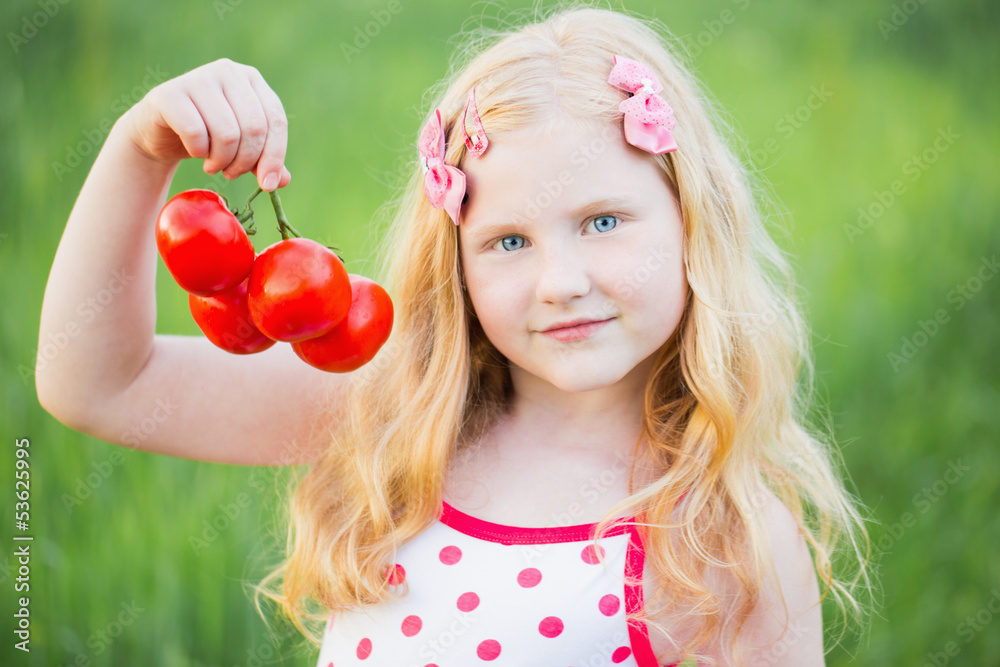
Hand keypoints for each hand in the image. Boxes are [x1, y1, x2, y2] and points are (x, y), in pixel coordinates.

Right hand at [122, 58, 290, 190]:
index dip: (275, 156)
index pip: (276, 120)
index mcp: (252, 79)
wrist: (159, 132)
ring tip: (213, 165)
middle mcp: (228, 71)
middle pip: (254, 128)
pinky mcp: (170, 94)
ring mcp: (198, 78)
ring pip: (227, 133)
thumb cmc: (208, 137)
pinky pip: (196, 133)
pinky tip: (195, 152)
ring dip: (222, 161)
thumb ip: (265, 161)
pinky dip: (198, 152)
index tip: (268, 185)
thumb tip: (282, 180)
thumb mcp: (242, 149)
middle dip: (245, 162)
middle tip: (232, 173)